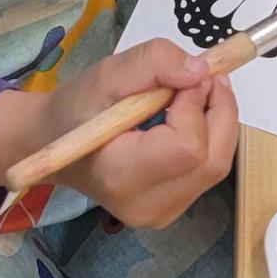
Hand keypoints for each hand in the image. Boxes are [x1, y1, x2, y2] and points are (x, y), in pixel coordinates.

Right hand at [0, 40, 237, 228]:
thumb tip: (200, 71)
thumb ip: (154, 63)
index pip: (187, 147)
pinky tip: (191, 116)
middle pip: (211, 161)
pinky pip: (207, 172)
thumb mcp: (108, 72)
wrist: (56, 143)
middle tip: (209, 76)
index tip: (188, 76)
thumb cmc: (78, 107)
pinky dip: (210, 138)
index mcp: (122, 176)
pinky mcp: (171, 210)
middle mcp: (146, 207)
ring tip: (198, 91)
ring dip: (218, 122)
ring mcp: (160, 214)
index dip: (196, 106)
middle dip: (220, 112)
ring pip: (216, 166)